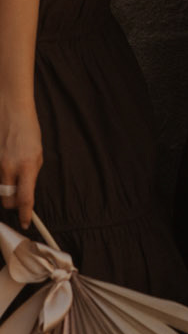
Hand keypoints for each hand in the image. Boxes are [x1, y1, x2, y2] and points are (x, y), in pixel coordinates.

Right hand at [0, 98, 42, 228]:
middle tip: (18, 199)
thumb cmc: (28, 131)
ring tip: (12, 174)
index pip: (25, 199)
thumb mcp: (38, 153)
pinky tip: (5, 165)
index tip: (26, 222)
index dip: (25, 214)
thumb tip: (26, 195)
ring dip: (5, 189)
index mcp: (27, 165)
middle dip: (13, 204)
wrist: (12, 111)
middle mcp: (9, 167)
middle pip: (7, 200)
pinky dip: (0, 178)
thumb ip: (31, 175)